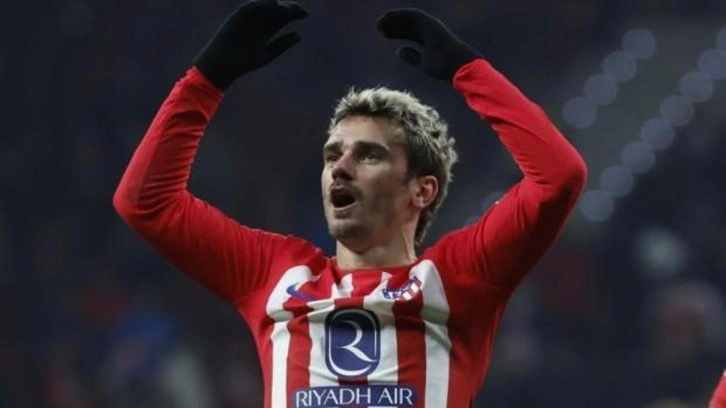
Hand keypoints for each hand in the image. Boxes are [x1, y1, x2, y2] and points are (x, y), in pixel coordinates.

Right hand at [193, 0, 307, 89]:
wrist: (224, 64)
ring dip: (277, 5)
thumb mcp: (267, 53)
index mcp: (267, 30)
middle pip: (277, 10)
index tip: (306, 14)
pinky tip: (273, 3)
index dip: (295, 14)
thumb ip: (282, 44)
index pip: (283, 17)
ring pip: (266, 6)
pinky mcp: (238, 15)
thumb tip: (299, 34)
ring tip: (288, 8)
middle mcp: (259, 21)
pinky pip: (252, 6)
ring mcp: (249, 17)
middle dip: (289, 8)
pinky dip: (262, 3)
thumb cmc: (245, 62)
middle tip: (300, 10)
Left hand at [377, 9, 479, 81]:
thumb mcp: (423, 63)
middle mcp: (428, 31)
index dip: (397, 33)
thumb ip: (412, 57)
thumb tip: (398, 51)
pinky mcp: (429, 22)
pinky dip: (400, 14)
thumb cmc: (442, 67)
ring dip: (394, 19)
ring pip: (408, 19)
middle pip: (407, 26)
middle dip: (393, 26)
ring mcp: (429, 26)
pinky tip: (389, 16)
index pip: (409, 34)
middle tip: (379, 27)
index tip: (384, 34)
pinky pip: (411, 15)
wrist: (455, 63)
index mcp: (428, 41)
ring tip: (380, 23)